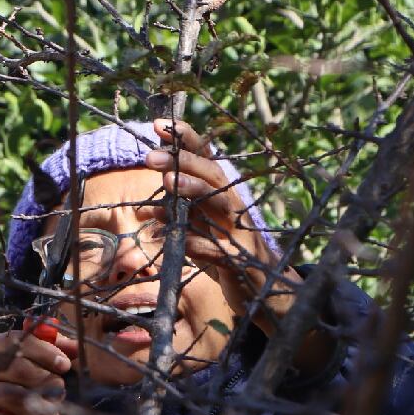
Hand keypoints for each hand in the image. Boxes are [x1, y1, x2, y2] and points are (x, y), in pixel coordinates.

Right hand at [0, 326, 73, 414]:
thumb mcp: (13, 371)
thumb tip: (76, 346)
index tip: (65, 366)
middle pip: (17, 368)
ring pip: (11, 396)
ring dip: (39, 410)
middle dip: (45, 384)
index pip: (17, 340)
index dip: (44, 351)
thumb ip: (43, 356)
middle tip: (60, 398)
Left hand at [145, 118, 296, 320]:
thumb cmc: (227, 253)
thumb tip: (150, 210)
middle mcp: (233, 208)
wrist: (263, 290)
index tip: (159, 125)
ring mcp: (239, 233)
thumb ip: (182, 218)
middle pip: (213, 176)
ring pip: (220, 205)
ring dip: (194, 192)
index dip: (186, 141)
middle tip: (150, 157)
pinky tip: (180, 241)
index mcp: (222, 196)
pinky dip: (200, 245)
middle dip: (182, 163)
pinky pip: (220, 250)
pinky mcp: (240, 261)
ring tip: (167, 184)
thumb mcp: (203, 231)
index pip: (205, 161)